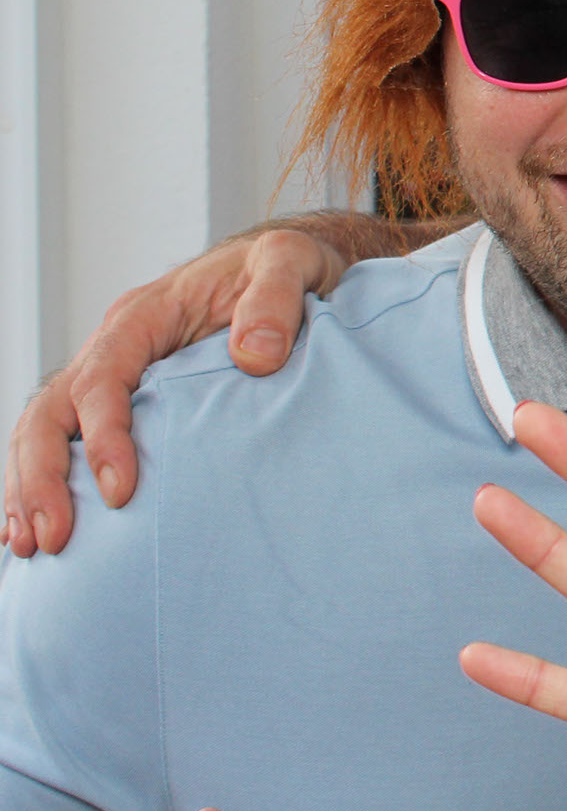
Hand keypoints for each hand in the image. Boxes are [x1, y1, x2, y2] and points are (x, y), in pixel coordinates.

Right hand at [4, 224, 350, 556]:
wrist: (287, 267)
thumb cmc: (286, 267)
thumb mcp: (292, 263)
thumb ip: (276, 299)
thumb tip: (255, 356)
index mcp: (145, 316)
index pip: (103, 378)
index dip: (103, 435)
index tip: (121, 491)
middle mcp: (116, 347)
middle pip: (52, 410)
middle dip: (43, 477)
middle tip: (52, 539)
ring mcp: (115, 374)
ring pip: (46, 430)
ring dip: (31, 489)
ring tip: (34, 547)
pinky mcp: (127, 401)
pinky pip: (68, 441)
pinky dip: (49, 483)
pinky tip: (46, 530)